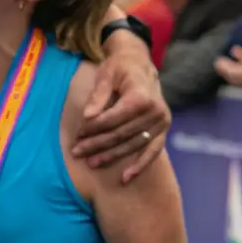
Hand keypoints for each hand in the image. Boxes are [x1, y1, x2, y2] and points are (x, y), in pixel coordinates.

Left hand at [71, 35, 169, 183]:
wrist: (140, 65)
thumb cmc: (119, 68)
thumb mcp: (105, 74)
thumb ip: (97, 96)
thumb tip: (87, 116)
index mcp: (141, 96)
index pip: (113, 119)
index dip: (94, 128)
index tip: (78, 135)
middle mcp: (155, 111)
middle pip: (121, 134)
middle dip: (97, 144)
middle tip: (77, 152)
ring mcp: (162, 123)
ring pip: (133, 145)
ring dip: (112, 156)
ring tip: (91, 163)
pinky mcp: (164, 131)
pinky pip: (152, 152)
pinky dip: (139, 166)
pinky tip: (125, 177)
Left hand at [214, 47, 241, 89]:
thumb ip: (241, 55)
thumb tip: (233, 49)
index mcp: (232, 72)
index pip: (218, 64)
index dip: (224, 57)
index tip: (231, 53)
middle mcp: (232, 80)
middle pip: (222, 70)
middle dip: (227, 63)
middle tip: (237, 56)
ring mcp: (238, 85)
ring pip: (229, 74)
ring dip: (233, 68)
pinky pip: (236, 78)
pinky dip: (238, 73)